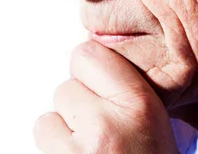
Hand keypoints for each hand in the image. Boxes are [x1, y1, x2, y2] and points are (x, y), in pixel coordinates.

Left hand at [34, 40, 177, 152]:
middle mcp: (108, 125)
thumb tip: (88, 67)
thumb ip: (124, 93)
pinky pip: (42, 138)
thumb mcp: (155, 126)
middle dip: (79, 108)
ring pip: (49, 116)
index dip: (91, 72)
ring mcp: (78, 152)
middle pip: (66, 87)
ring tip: (90, 153)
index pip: (88, 54)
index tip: (100, 88)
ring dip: (63, 132)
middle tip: (102, 134)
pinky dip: (52, 151)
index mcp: (140, 107)